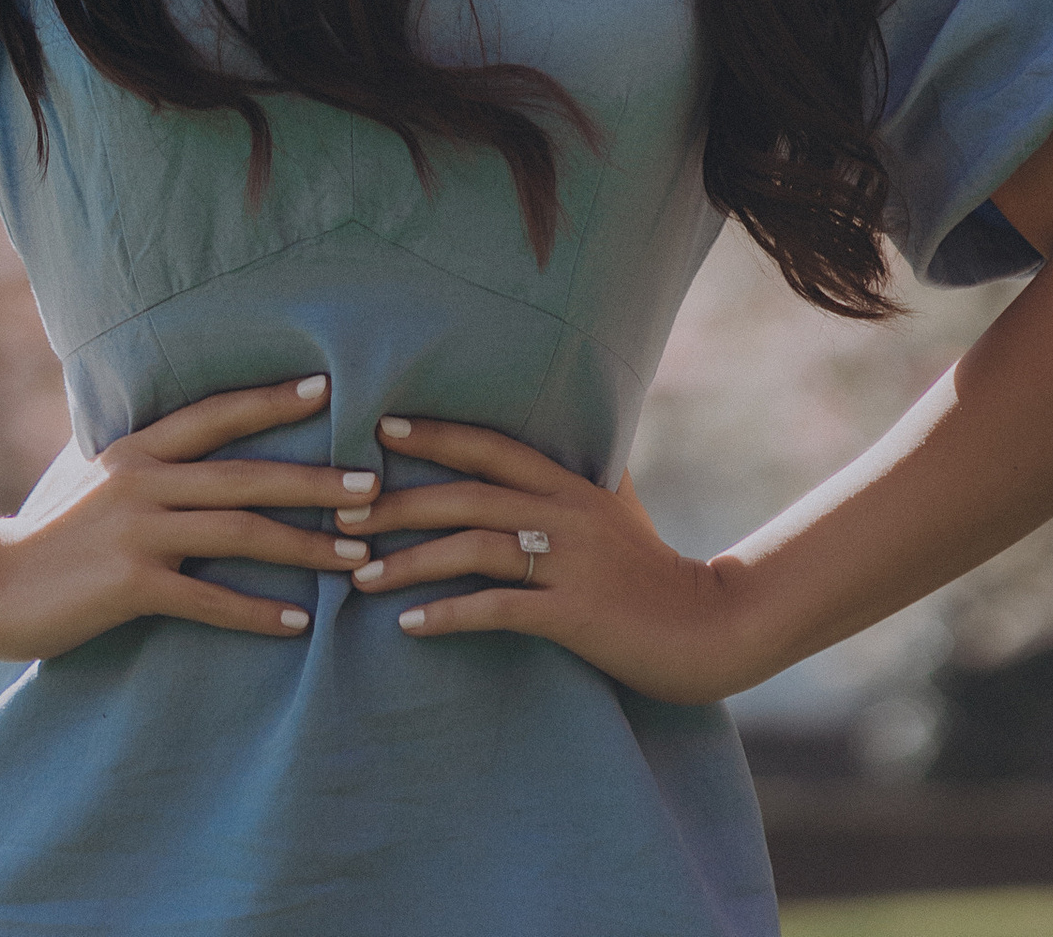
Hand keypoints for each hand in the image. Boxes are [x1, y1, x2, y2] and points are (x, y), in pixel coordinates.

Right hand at [0, 375, 377, 661]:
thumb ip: (140, 457)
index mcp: (137, 448)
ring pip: (239, 531)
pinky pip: (208, 597)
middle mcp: (143, 479)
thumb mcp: (91, 474)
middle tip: (373, 485)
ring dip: (304, 545)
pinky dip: (257, 610)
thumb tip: (183, 436)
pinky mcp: (132, 584)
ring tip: (355, 555)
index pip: (216, 414)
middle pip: (246, 473)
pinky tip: (299, 623)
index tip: (327, 389)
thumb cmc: (48, 530)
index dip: (270, 400)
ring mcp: (138, 531)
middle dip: (315, 479)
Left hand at [336, 415, 755, 705]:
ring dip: (408, 560)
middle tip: (342, 510)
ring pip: (473, 548)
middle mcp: (563, 512)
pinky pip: (497, 608)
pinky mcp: (572, 612)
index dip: (435, 434)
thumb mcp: (622, 507)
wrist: (710, 626)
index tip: (379, 426)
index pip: (490, 446)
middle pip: (466, 494)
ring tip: (358, 574)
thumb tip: (573, 429)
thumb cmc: (656, 569)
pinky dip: (448, 614)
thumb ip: (587, 471)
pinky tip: (408, 625)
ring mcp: (568, 561)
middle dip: (400, 499)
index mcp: (569, 484)